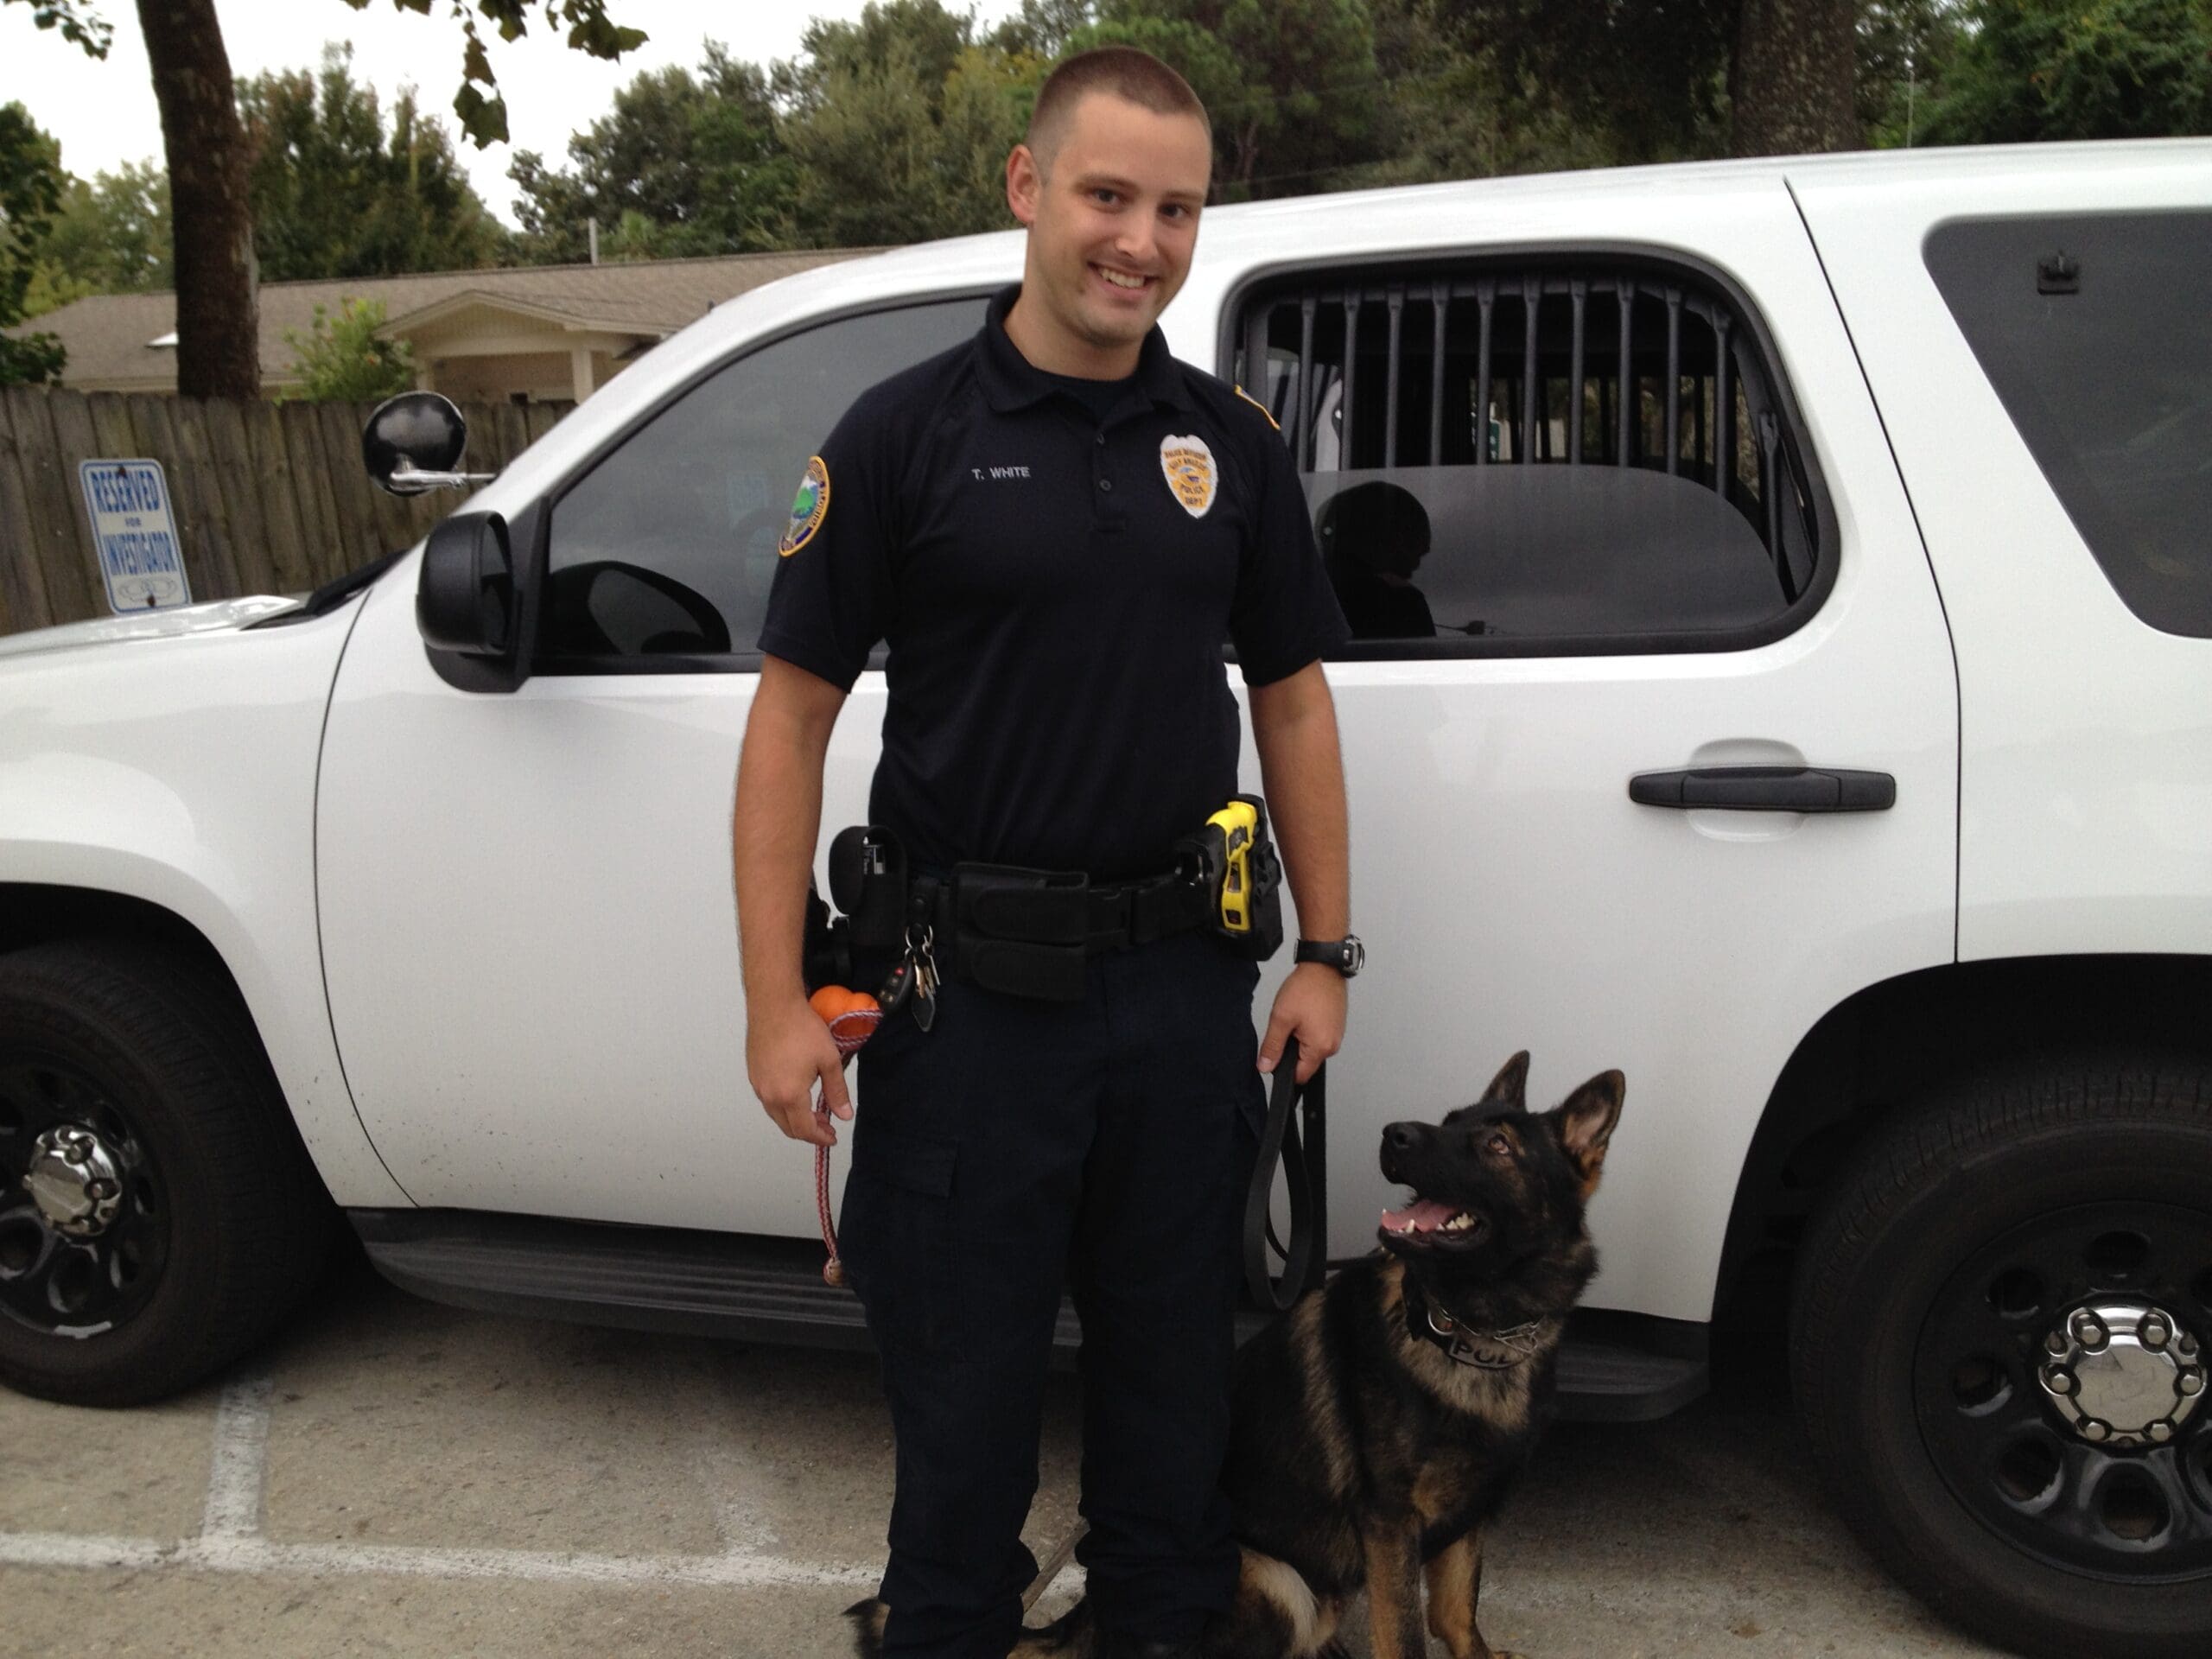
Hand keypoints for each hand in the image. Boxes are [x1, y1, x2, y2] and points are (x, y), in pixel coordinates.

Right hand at [747, 996, 850, 1147]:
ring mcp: (758, 1085)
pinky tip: (797, 1094)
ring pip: (776, 1115)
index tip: (832, 1137)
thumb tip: (845, 1115)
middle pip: (788, 1127)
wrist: (774, 1005)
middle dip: (808, 1132)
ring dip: (795, 1119)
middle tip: (827, 1126)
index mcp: (789, 1095)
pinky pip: (768, 1101)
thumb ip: (837, 1091)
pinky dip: (784, 1107)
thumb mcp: (829, 1061)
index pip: (804, 1129)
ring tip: (815, 1111)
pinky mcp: (753, 1074)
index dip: (820, 1138)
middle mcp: (769, 1095)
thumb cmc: (802, 1029)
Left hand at [1258, 961, 1346, 1082]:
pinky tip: (1305, 1013)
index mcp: (1320, 1047)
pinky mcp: (1337, 1026)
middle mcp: (1333, 1045)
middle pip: (1306, 1063)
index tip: (1277, 1052)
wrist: (1323, 966)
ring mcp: (1337, 1035)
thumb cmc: (1306, 988)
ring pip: (1312, 1049)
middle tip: (1287, 1026)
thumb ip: (1272, 1046)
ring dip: (1301, 1039)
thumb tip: (1265, 1066)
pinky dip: (1309, 1030)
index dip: (1284, 1068)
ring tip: (1297, 1016)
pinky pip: (1319, 1037)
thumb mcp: (1281, 1018)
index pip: (1300, 1076)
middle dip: (1293, 1050)